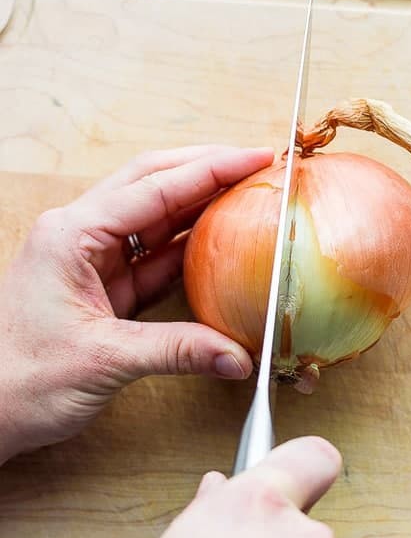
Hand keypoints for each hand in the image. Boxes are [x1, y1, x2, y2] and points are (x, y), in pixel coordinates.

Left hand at [0, 144, 272, 462]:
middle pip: (153, 183)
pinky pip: (154, 258)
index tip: (256, 158)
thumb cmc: (17, 379)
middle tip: (258, 166)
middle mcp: (81, 236)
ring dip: (201, 206)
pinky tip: (221, 245)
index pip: (153, 187)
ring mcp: (92, 261)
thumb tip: (237, 354)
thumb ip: (177, 351)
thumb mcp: (103, 360)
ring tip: (249, 196)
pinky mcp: (103, 289)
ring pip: (156, 218)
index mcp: (72, 235)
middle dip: (207, 170)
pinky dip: (189, 250)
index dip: (211, 170)